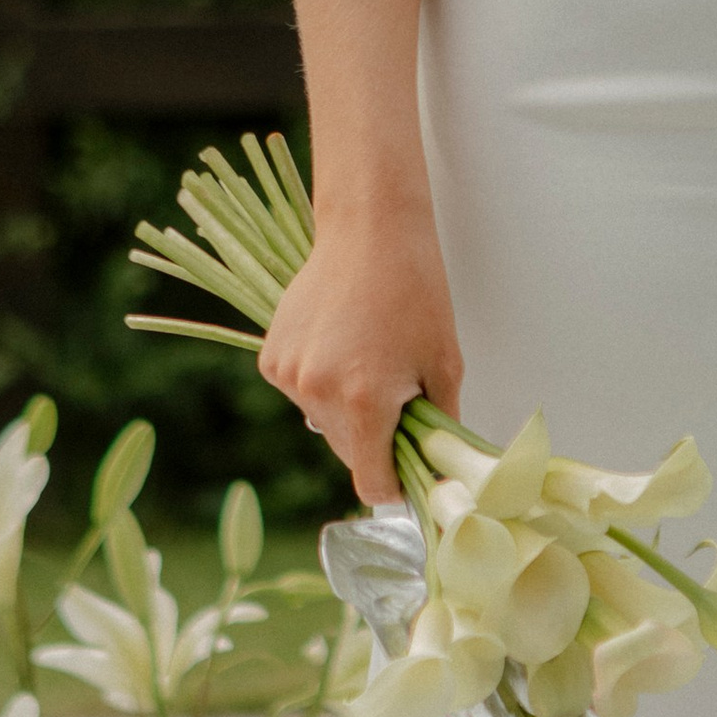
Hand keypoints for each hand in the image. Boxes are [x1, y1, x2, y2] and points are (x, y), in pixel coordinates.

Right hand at [257, 197, 463, 510]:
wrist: (370, 232)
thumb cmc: (416, 293)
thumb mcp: (445, 365)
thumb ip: (439, 428)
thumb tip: (438, 473)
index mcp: (364, 402)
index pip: (370, 483)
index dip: (393, 484)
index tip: (407, 470)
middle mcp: (317, 393)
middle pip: (347, 452)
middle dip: (374, 438)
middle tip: (397, 394)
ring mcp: (288, 374)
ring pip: (323, 422)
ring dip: (346, 409)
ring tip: (367, 357)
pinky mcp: (271, 358)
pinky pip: (302, 393)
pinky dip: (321, 382)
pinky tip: (341, 343)